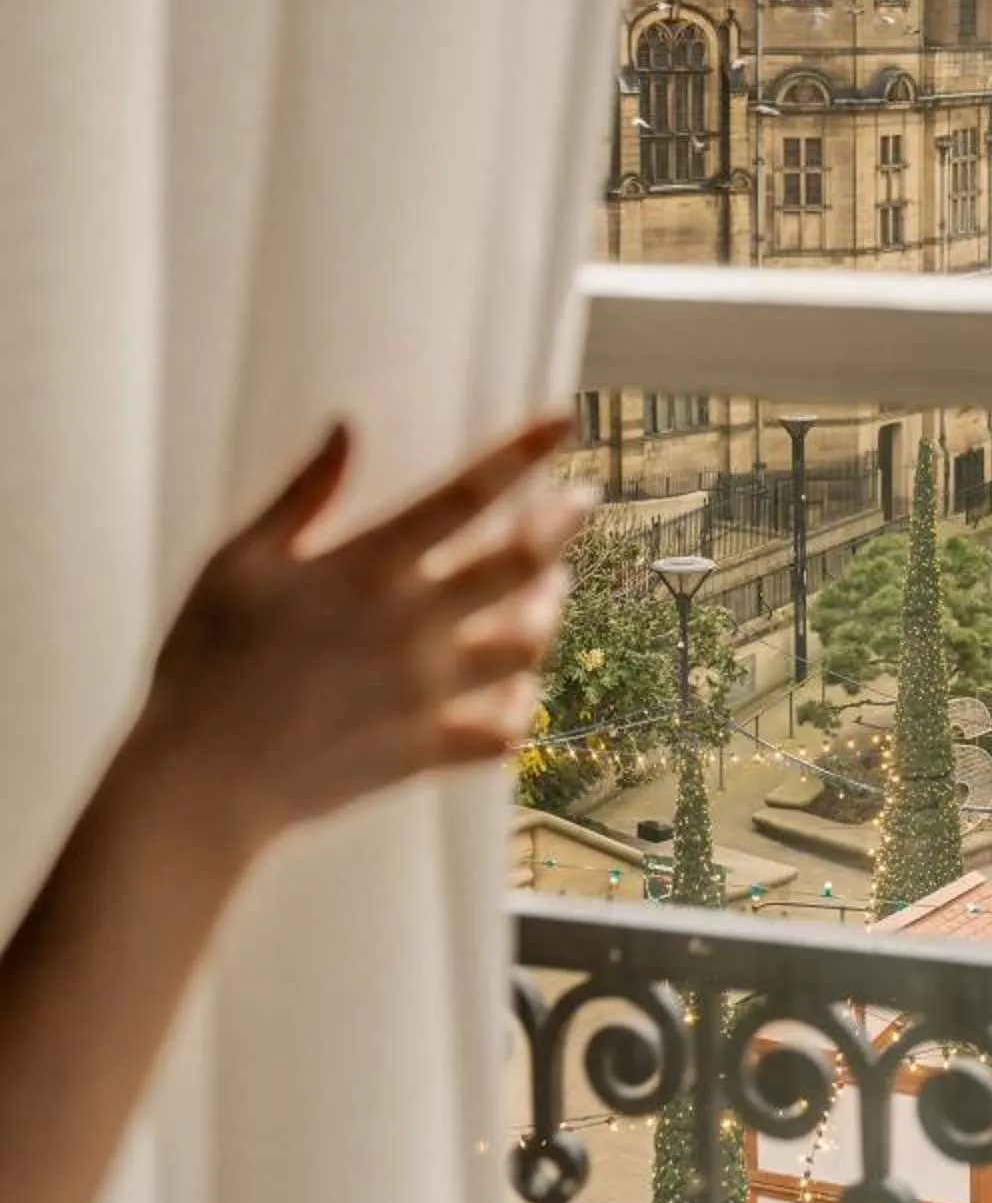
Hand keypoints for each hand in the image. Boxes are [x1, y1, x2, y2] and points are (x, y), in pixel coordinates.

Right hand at [133, 413, 590, 864]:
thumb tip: (345, 426)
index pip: (467, 494)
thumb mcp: (239, 560)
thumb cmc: (206, 660)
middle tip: (580, 502)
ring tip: (551, 591)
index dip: (524, 451)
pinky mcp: (425, 750)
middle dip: (562, 525)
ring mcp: (427, 691)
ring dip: (548, 611)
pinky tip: (518, 690)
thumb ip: (302, 493)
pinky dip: (521, 707)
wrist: (199, 781)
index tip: (567, 421)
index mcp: (368, 568)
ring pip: (526, 644)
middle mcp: (412, 624)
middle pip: (521, 564)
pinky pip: (503, 730)